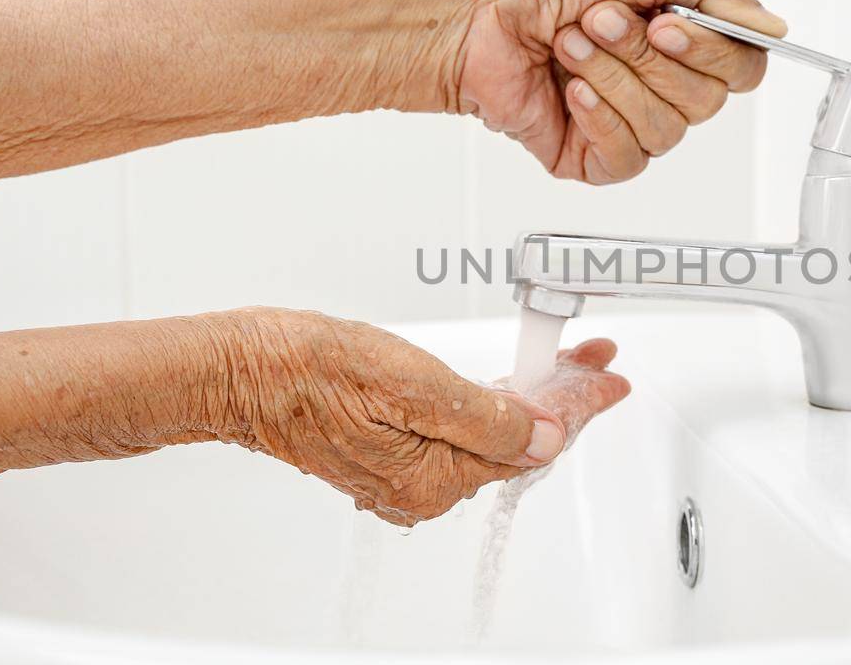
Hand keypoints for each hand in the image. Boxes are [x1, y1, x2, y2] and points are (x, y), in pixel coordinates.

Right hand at [199, 308, 627, 525]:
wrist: (241, 372)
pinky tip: (509, 388)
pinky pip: (461, 435)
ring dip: (532, 400)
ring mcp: (405, 473)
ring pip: (492, 438)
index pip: (532, 444)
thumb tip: (545, 437)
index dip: (578, 404)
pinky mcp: (388, 453)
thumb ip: (488, 417)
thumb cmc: (309, 370)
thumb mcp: (412, 383)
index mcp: (434, 478)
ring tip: (565, 365)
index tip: (610, 378)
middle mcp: (422, 488)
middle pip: (517, 444)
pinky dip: (493, 407)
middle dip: (562, 400)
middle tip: (594, 361)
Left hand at [450, 0, 786, 183]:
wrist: (472, 13)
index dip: (712, 51)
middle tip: (599, 21)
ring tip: (570, 46)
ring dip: (615, 80)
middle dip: (647, 58)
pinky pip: (629, 156)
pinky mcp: (594, 158)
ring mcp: (629, 124)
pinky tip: (571, 91)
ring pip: (667, 128)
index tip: (668, 25)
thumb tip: (772, 29)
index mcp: (679, 39)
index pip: (741, 68)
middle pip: (706, 100)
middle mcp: (660, 84)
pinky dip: (601, 117)